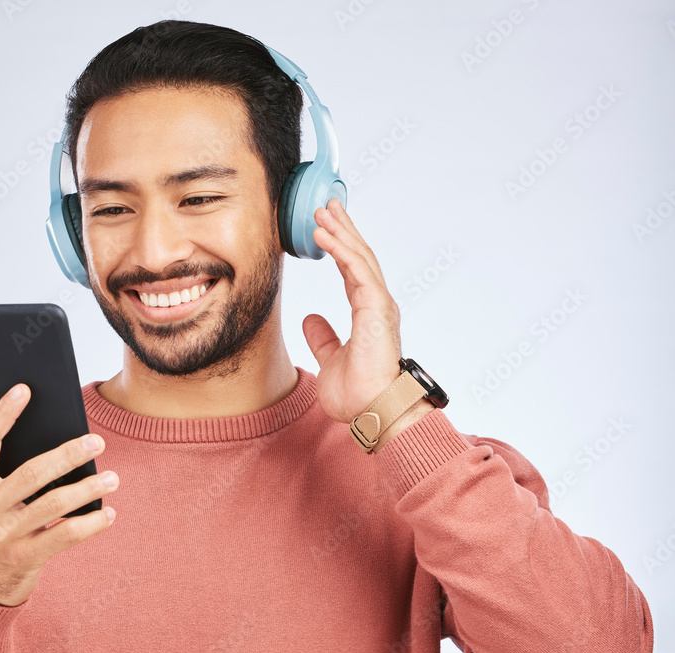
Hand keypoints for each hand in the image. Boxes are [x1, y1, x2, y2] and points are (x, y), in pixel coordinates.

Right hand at [0, 384, 118, 606]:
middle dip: (67, 454)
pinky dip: (91, 523)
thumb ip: (6, 472)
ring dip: (87, 489)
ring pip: (52, 504)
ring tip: (112, 477)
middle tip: (96, 441)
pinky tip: (108, 513)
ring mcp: (2, 535)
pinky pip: (64, 536)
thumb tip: (56, 438)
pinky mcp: (24, 558)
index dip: (3, 413)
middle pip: (30, 473)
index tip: (25, 389)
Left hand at [302, 198, 416, 428]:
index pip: (352, 271)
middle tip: (326, 204)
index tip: (325, 227)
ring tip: (322, 209)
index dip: (339, 248)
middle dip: (342, 229)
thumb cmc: (359, 394)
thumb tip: (310, 319)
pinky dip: (340, 248)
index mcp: (368, 314)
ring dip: (340, 231)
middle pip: (358, 256)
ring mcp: (378, 304)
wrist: (374, 410)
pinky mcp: (376, 307)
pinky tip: (324, 233)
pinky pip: (357, 269)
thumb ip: (323, 338)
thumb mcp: (330, 360)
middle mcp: (376, 305)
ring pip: (359, 257)